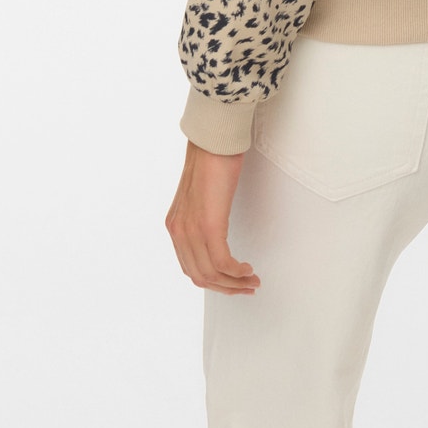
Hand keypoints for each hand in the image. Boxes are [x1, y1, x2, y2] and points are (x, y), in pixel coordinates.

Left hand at [165, 139, 260, 294]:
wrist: (213, 140)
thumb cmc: (212, 159)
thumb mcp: (201, 195)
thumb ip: (202, 215)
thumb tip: (216, 230)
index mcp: (175, 225)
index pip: (191, 267)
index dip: (213, 280)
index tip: (232, 281)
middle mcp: (178, 231)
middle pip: (200, 276)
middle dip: (226, 287)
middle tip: (246, 287)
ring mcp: (191, 230)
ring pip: (211, 274)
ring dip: (234, 282)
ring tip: (252, 280)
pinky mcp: (209, 225)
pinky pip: (222, 262)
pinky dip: (237, 271)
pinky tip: (248, 269)